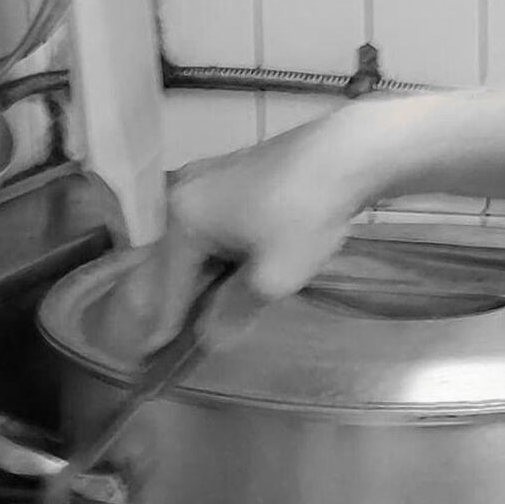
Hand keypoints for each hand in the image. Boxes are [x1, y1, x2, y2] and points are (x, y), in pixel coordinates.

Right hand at [139, 96, 406, 325]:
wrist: (348, 152)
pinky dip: (220, 247)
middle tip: (187, 330)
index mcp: (181, 219)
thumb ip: (234, 311)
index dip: (165, 320)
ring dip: (205, 271)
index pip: (167, 283)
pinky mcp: (231, 169)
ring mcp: (206, 176)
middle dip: (184, 294)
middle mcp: (181, 193)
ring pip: (196, 238)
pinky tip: (238, 264)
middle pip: (176, 258)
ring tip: (216, 301)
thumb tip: (210, 339)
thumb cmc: (303, 216)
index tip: (156, 351)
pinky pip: (213, 220)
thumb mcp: (272, 277)